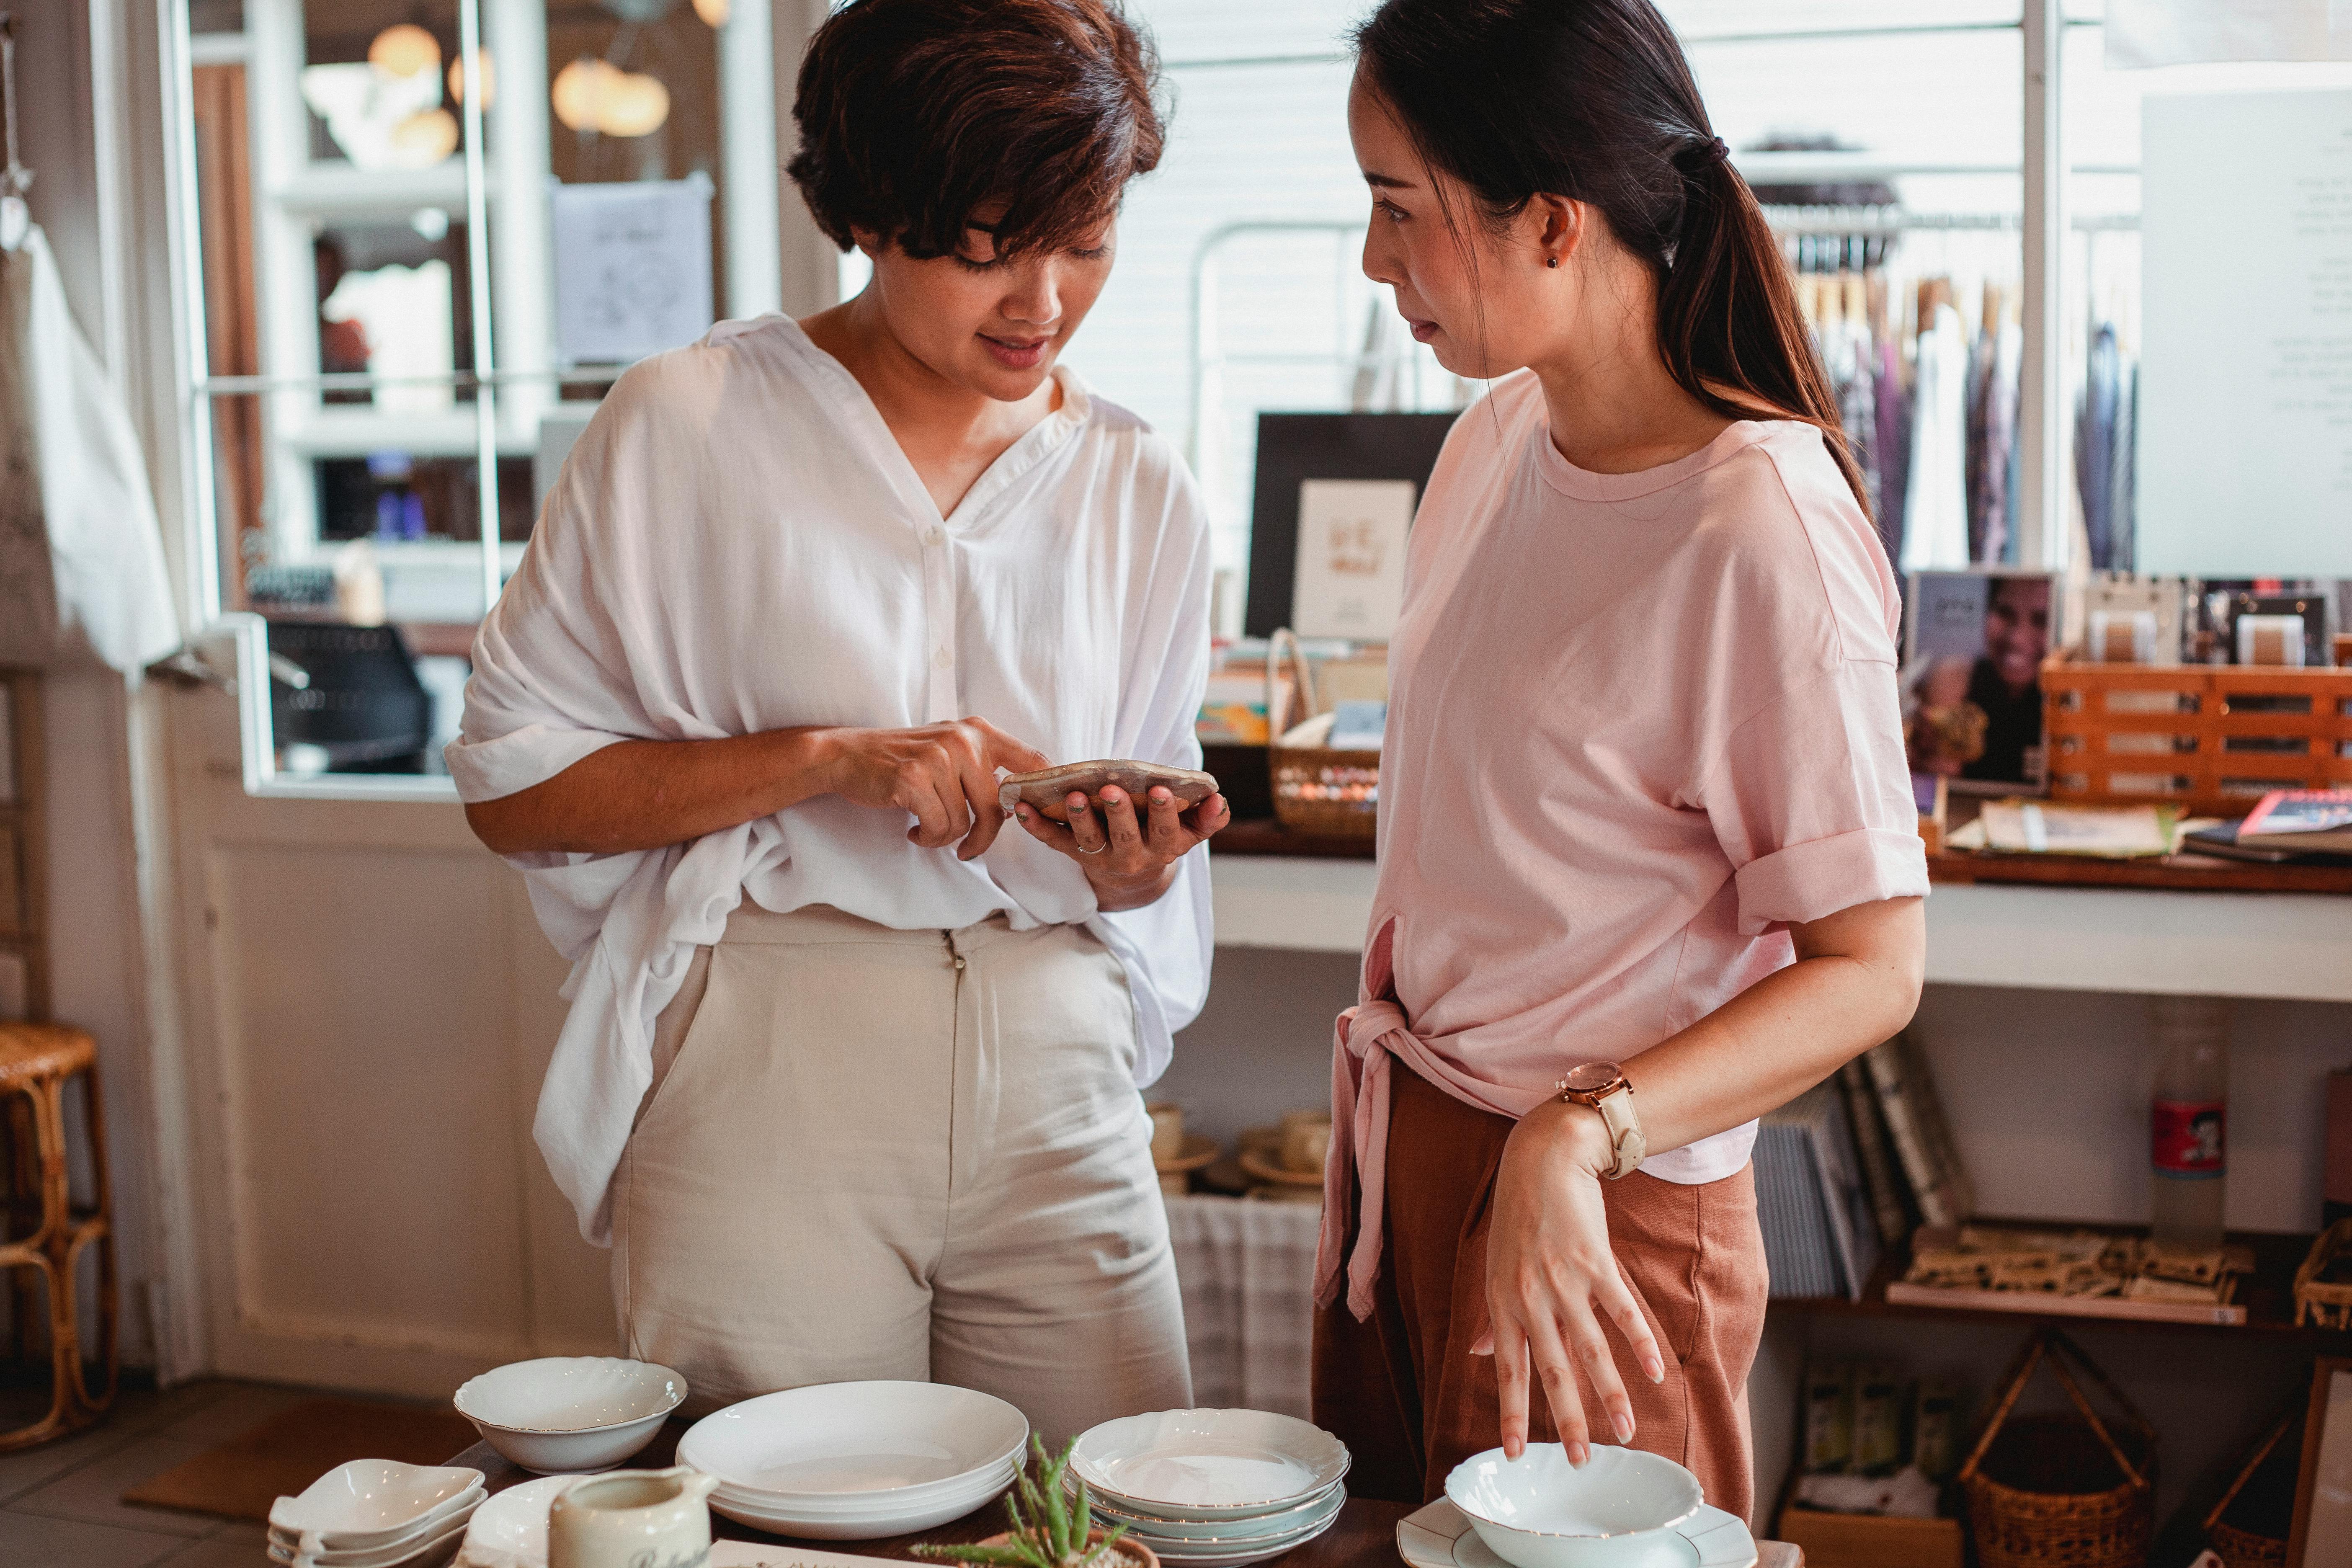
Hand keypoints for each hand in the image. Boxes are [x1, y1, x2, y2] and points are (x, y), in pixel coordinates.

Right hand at [814, 717, 1049, 859]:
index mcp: (979, 731)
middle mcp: (963, 740)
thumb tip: (1019, 804)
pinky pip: (939, 827)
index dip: (1044, 795)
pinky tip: (915, 831)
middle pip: (998, 807)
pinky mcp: (913, 780)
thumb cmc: (904, 759)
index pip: (1034, 761)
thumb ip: (985, 768)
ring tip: (928, 828)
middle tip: (969, 849)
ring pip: (964, 822)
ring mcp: (938, 758)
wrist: (849, 755)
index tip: (1039, 817)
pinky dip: (929, 838)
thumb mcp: (951, 749)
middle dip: (985, 836)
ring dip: (947, 837)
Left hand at [1013, 783, 1231, 906]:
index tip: (1161, 791)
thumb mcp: (1189, 831)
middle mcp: (1131, 857)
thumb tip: (1218, 800)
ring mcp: (1100, 856)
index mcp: (1162, 848)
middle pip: (1126, 837)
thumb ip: (1207, 818)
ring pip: (1088, 840)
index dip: (1166, 813)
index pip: (1167, 832)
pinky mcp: (1073, 853)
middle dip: (1120, 813)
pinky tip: (1021, 807)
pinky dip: (1035, 826)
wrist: (1132, 873)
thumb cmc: (1162, 835)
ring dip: (1080, 818)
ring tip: (1073, 796)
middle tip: (1112, 791)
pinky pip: (1053, 842)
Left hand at [1483, 1100, 1664, 1464]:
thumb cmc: (1517, 1218)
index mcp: (1502, 1303)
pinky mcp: (1596, 1262)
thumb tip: (1474, 1355)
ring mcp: (1565, 1280)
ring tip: (1626, 1430)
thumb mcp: (1492, 1268)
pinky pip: (1621, 1310)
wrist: (1543, 1161)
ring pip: (1591, 1349)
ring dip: (1611, 1393)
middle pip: (1552, 1370)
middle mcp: (1531, 1297)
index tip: (1517, 1454)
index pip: (1508, 1369)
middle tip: (1580, 1461)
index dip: (1512, 1412)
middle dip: (1567, 1419)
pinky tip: (1656, 1372)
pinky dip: (1640, 1342)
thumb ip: (1487, 1317)